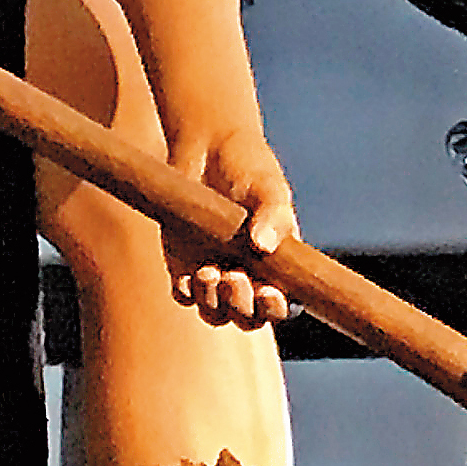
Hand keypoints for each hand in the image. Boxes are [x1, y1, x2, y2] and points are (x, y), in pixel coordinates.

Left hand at [164, 114, 296, 328]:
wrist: (206, 147)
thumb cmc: (248, 167)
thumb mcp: (269, 187)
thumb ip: (274, 214)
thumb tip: (264, 246)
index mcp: (277, 265)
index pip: (283, 305)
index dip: (277, 309)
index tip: (269, 293)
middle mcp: (248, 276)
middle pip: (249, 318)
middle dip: (242, 307)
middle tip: (235, 278)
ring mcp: (215, 273)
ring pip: (216, 313)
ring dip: (213, 303)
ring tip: (209, 272)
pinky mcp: (183, 267)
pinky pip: (186, 296)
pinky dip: (188, 293)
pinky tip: (190, 276)